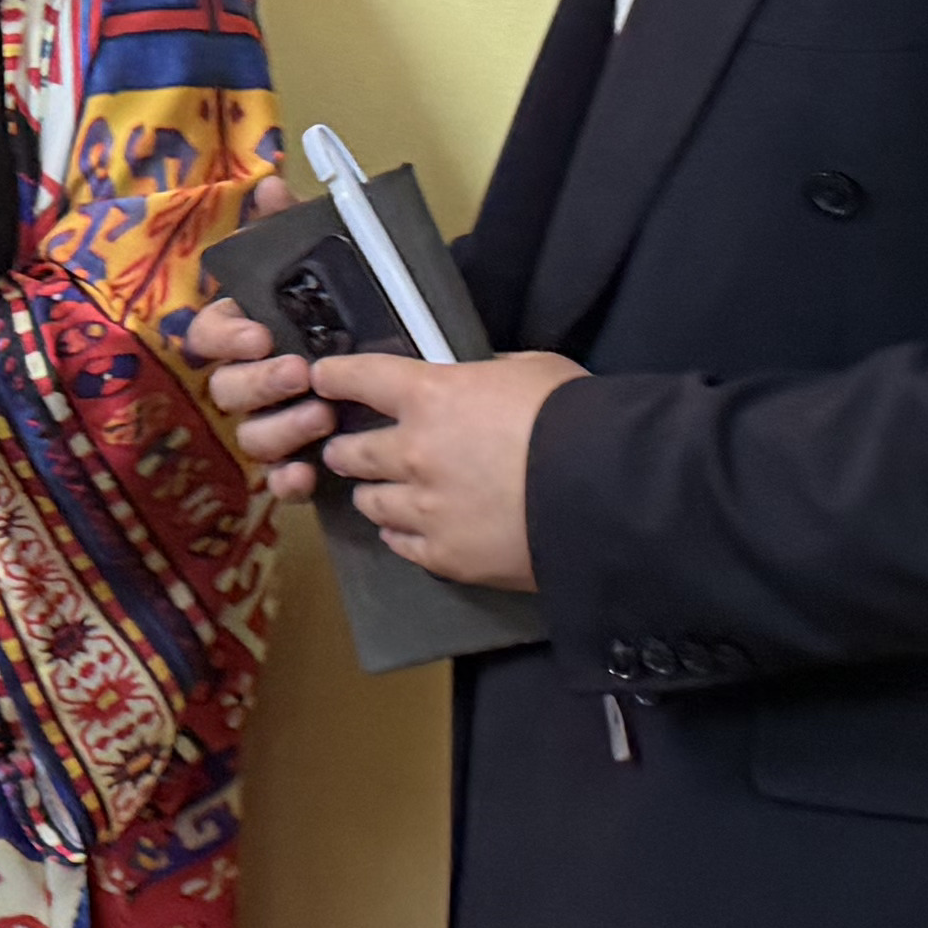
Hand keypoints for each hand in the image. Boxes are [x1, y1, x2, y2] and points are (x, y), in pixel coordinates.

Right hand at [185, 296, 348, 505]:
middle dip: (262, 382)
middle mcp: (242, 385)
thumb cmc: (349, 325)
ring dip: (283, 428)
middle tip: (299, 374)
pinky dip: (287, 480)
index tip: (259, 338)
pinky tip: (305, 473)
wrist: (388, 366)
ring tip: (322, 416)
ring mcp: (261, 428)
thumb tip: (298, 279)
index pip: (206, 336)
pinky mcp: (286, 465)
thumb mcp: (322, 301)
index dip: (225, 339)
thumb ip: (299, 295)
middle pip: (227, 390)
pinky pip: (275, 479)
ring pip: (250, 436)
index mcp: (240, 339)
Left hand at [307, 348, 587, 591]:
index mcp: (431, 396)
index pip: (360, 378)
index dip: (335, 377)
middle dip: (347, 449)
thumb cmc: (575, 418)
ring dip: (374, 494)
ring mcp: (425, 509)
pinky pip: (401, 545)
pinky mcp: (446, 556)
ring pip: (370, 503)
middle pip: (352, 452)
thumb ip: (490, 375)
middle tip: (349, 450)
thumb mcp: (532, 370)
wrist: (604, 490)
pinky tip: (410, 531)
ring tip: (383, 495)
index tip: (322, 379)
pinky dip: (402, 535)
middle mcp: (413, 452)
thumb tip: (480, 382)